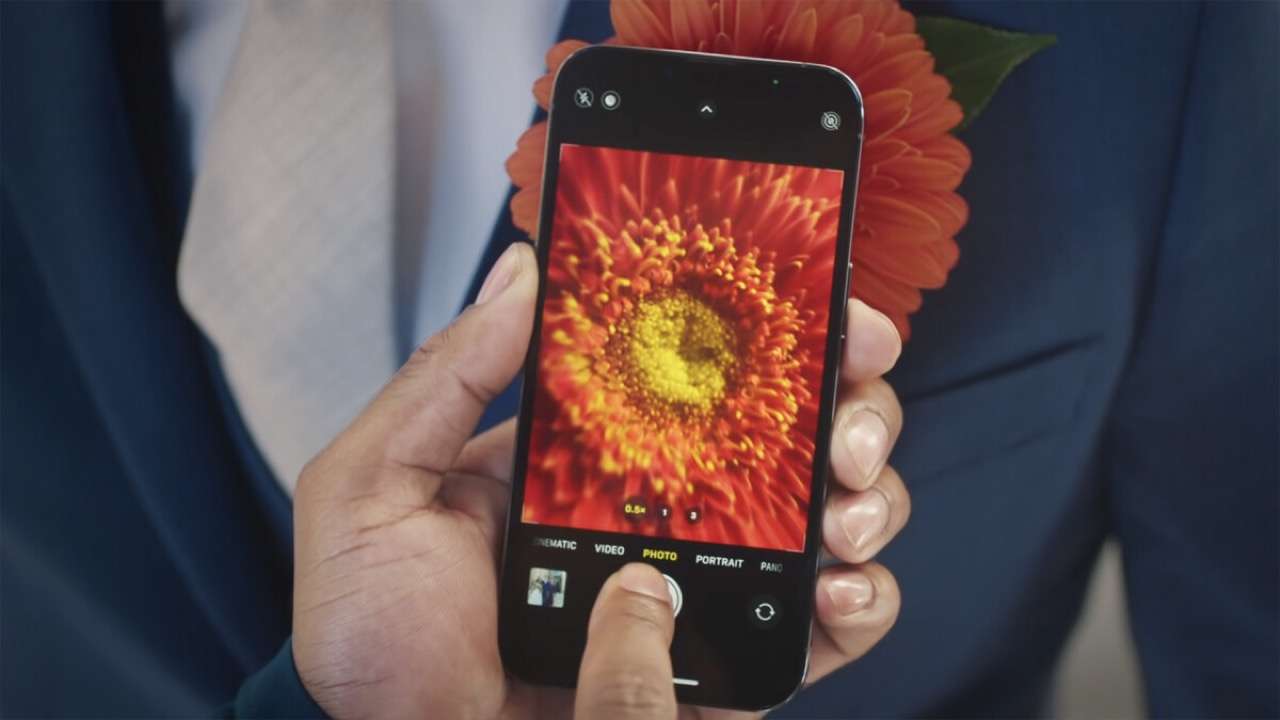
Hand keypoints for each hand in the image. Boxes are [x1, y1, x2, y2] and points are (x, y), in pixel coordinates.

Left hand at [292, 241, 908, 718]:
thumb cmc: (372, 638)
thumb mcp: (373, 487)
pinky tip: (840, 590)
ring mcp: (702, 584)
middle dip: (850, 410)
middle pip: (791, 431)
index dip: (777, 331)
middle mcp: (663, 506)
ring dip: (869, 496)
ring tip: (842, 512)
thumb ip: (443, 378)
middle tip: (841, 424)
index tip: (824, 311)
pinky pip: (820, 626)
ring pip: (826, 516)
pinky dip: (860, 601)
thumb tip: (522, 271)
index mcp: (592, 451)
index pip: (702, 368)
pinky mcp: (726, 664)